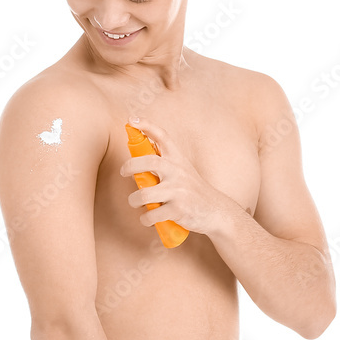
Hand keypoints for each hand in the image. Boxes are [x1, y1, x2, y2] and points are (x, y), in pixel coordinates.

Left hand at [119, 117, 223, 235]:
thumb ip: (164, 164)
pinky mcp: (179, 210)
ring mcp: (178, 191)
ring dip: (134, 200)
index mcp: (178, 159)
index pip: (163, 136)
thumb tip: (135, 159)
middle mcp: (178, 172)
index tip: (132, 120)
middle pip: (148, 162)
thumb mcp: (182, 171)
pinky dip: (145, 219)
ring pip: (144, 194)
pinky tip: (147, 218)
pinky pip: (152, 215)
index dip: (146, 126)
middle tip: (123, 172)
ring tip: (136, 202)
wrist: (216, 211)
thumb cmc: (192, 191)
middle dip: (129, 166)